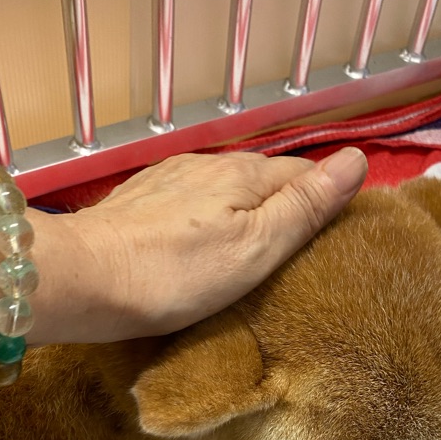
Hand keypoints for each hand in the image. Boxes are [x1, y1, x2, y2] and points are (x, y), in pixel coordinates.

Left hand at [29, 147, 366, 346]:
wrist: (84, 280)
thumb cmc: (176, 274)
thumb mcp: (256, 247)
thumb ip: (304, 207)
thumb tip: (356, 160)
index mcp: (243, 174)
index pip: (304, 173)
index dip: (325, 199)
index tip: (336, 236)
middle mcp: (207, 165)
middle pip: (264, 180)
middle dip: (286, 206)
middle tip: (299, 252)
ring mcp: (168, 179)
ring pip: (225, 190)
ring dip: (245, 212)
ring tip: (253, 251)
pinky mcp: (140, 201)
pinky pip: (192, 202)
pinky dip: (209, 219)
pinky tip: (203, 246)